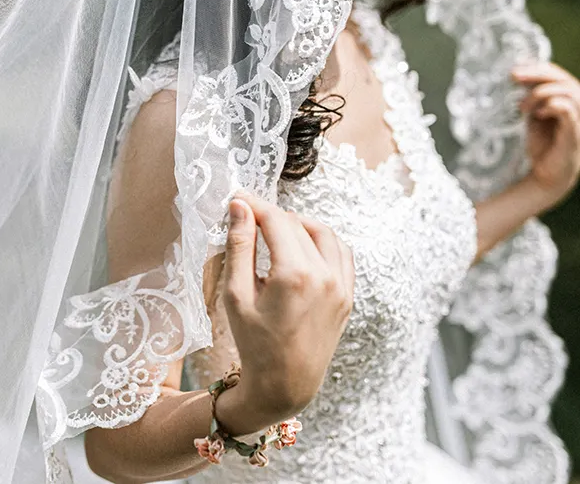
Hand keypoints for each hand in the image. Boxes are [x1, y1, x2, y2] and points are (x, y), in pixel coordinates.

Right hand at [213, 193, 354, 435]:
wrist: (285, 386)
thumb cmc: (254, 345)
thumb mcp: (236, 296)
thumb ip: (239, 247)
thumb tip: (240, 208)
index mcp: (294, 275)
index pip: (276, 220)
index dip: (254, 204)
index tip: (237, 198)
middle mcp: (324, 276)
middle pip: (297, 224)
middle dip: (272, 215)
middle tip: (248, 217)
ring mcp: (341, 286)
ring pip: (323, 233)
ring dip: (299, 225)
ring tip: (274, 231)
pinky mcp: (348, 296)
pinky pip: (341, 253)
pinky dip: (322, 242)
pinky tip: (301, 248)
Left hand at [514, 62, 579, 209]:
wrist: (546, 173)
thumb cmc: (543, 143)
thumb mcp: (534, 114)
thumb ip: (532, 96)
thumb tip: (518, 74)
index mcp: (570, 99)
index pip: (558, 74)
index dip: (537, 68)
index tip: (513, 72)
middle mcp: (579, 107)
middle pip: (564, 79)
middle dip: (536, 74)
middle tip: (513, 77)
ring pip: (569, 91)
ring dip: (541, 93)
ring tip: (522, 108)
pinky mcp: (575, 134)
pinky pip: (569, 111)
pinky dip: (553, 105)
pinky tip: (537, 113)